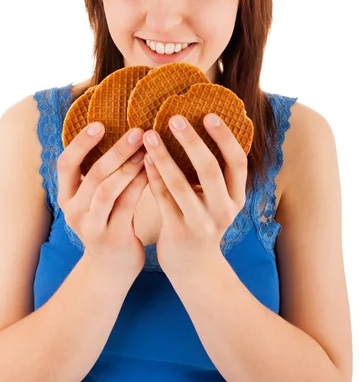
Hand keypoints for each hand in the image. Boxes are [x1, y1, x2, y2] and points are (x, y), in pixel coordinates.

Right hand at [57, 123, 147, 282]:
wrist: (111, 268)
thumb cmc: (107, 220)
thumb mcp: (93, 198)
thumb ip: (98, 172)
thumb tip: (118, 129)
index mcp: (66, 196)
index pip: (65, 164)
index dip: (80, 143)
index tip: (99, 123)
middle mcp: (74, 211)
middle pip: (92, 175)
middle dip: (116, 151)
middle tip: (138, 131)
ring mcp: (92, 226)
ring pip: (108, 190)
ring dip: (129, 167)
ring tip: (147, 149)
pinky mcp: (113, 237)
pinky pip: (127, 205)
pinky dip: (140, 184)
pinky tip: (154, 169)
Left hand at [142, 113, 247, 278]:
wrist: (194, 267)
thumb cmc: (203, 220)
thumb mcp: (218, 199)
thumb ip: (213, 173)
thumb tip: (197, 126)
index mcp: (237, 197)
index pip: (238, 162)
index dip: (225, 137)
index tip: (209, 114)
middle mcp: (223, 210)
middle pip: (210, 169)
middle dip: (192, 140)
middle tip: (174, 117)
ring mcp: (200, 223)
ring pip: (180, 184)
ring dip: (163, 156)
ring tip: (149, 135)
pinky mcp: (177, 231)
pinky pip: (162, 198)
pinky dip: (152, 176)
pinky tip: (143, 158)